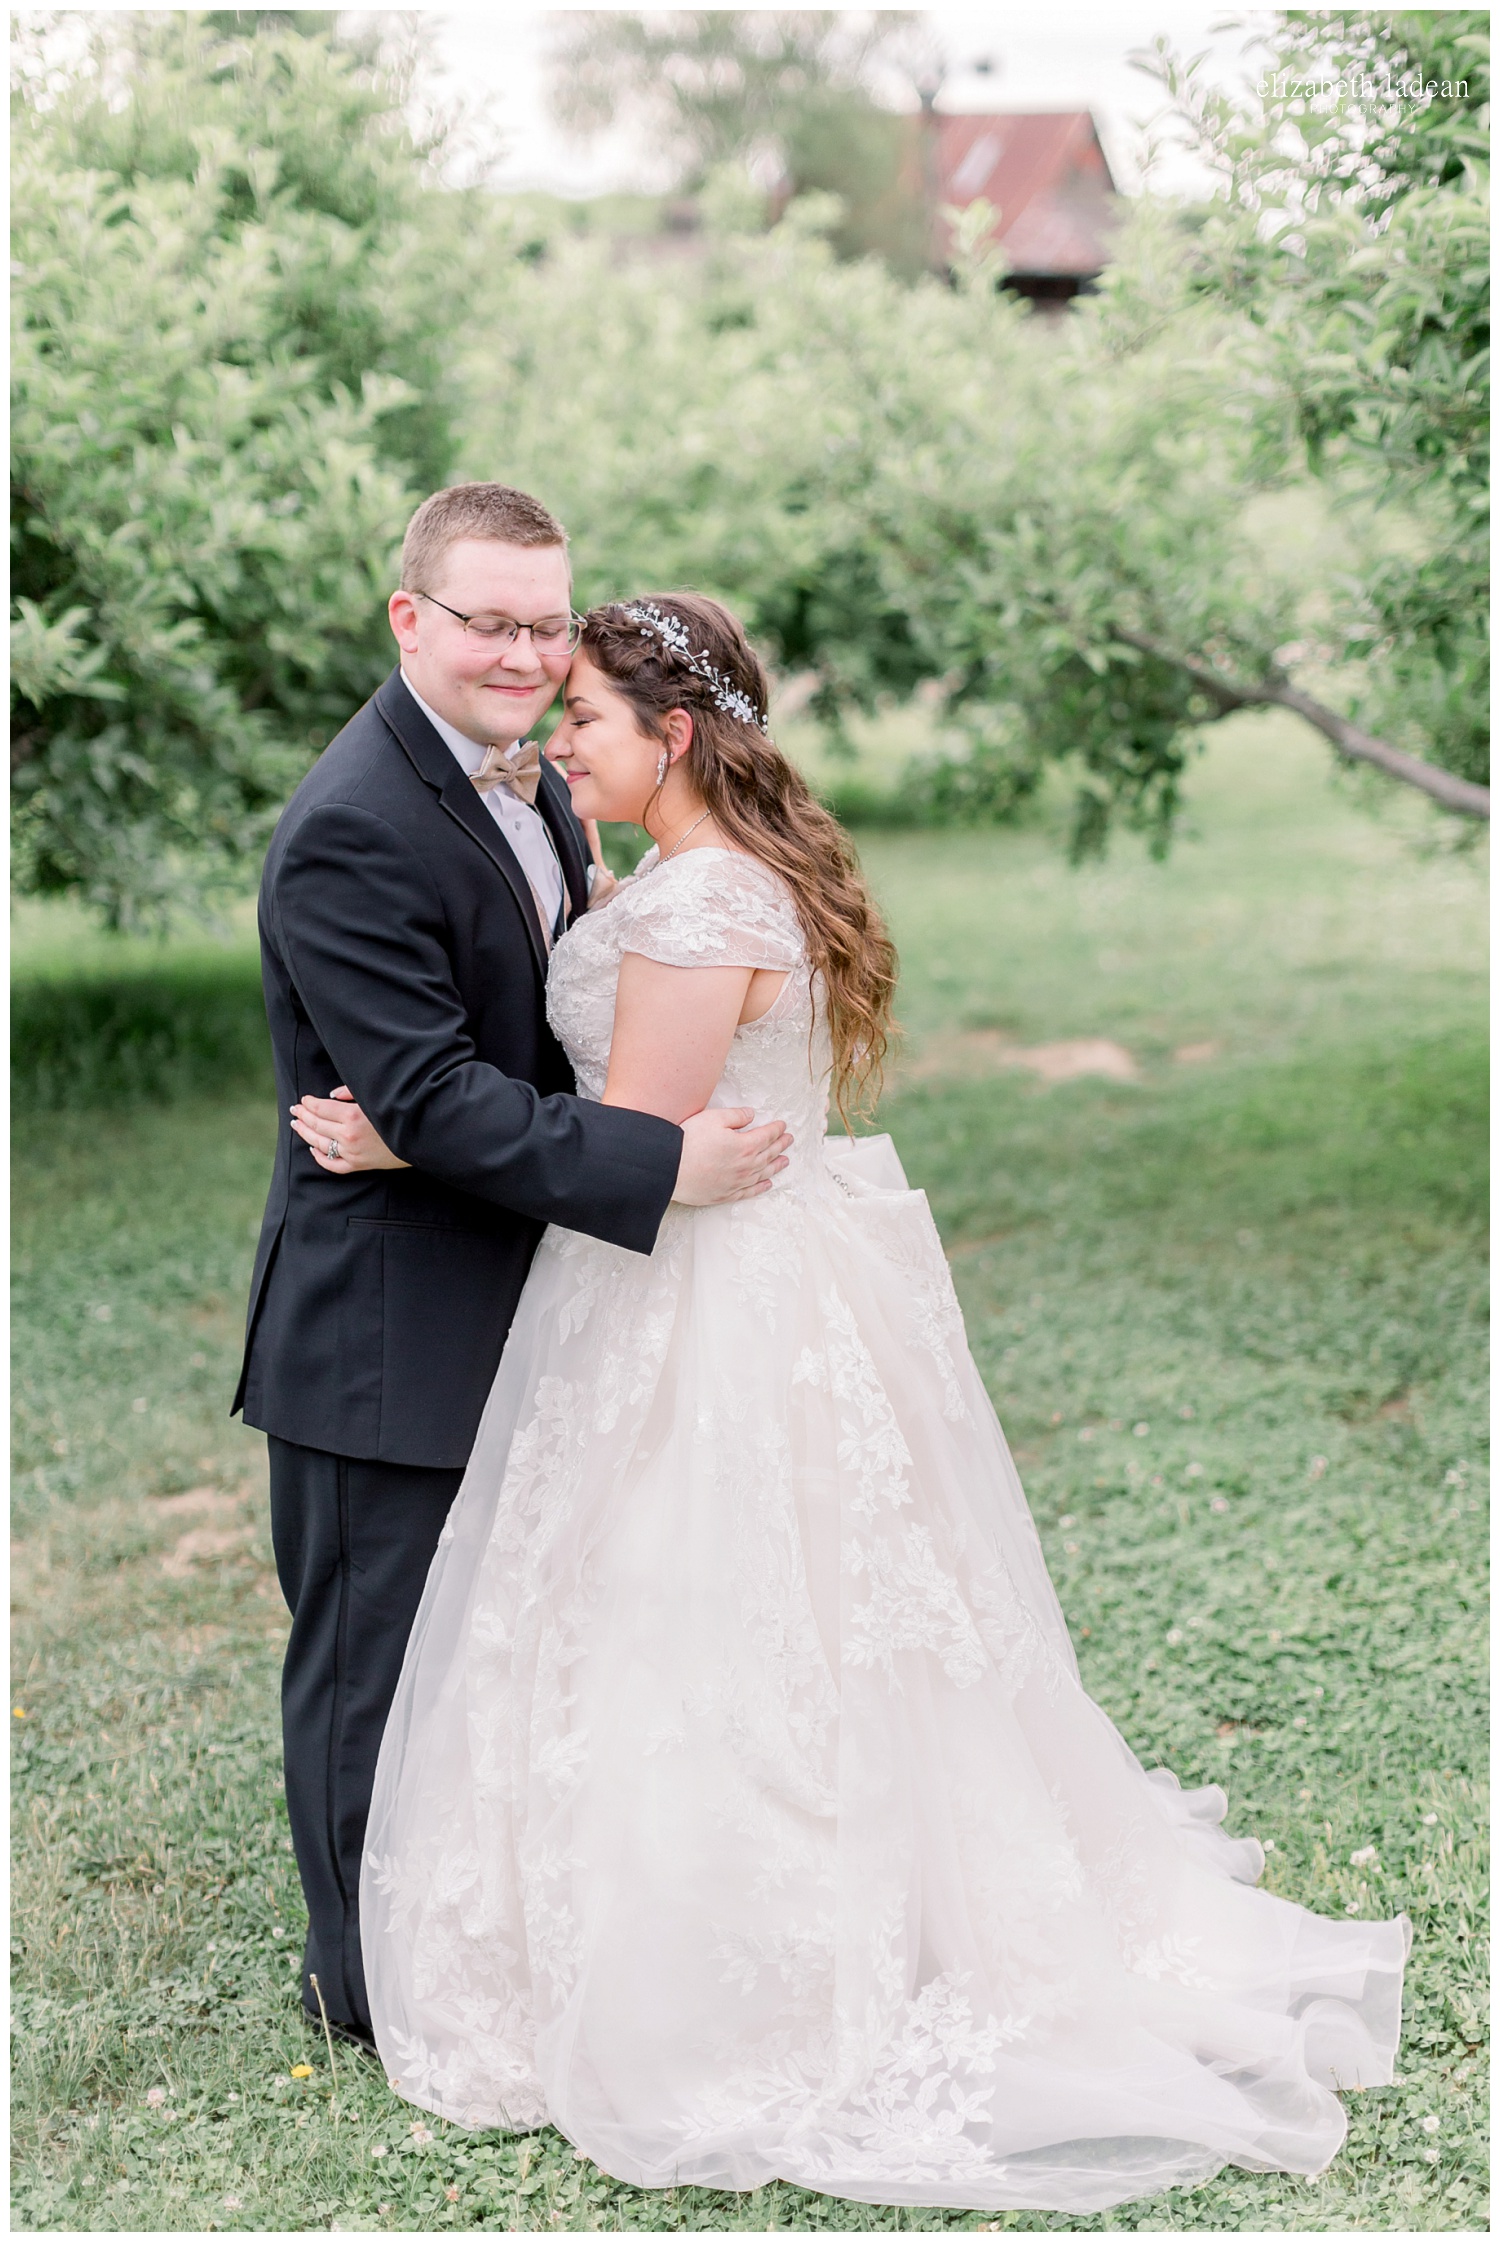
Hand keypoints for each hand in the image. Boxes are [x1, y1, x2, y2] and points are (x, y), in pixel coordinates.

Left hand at [290, 1086, 409, 1172]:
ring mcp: (352, 1153)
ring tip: (297, 1125)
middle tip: (295, 1109)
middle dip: (303, 1115)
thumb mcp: (376, 1096)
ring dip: (305, 1133)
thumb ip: (351, 1092)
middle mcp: (349, 1136)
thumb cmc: (398, 1113)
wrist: (420, 1138)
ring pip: (319, 1144)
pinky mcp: (358, 1165)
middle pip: (317, 1124)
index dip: (309, 1103)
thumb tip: (331, 1095)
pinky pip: (332, 1164)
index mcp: (352, 1116)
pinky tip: (313, 1149)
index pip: (320, 1108)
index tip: (304, 1099)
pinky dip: (319, 1157)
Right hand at [673, 1107, 791, 1205]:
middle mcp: (746, 1166)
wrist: (670, 1168)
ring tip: (785, 1161)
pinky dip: (761, 1188)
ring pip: (763, 1174)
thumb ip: (736, 1116)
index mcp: (745, 1145)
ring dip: (776, 1166)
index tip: (783, 1126)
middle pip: (769, 1154)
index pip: (767, 1135)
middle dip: (780, 1145)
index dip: (777, 1129)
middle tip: (789, 1140)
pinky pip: (749, 1192)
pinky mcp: (726, 1194)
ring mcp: (737, 1182)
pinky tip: (767, 1184)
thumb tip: (751, 1115)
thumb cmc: (689, 1141)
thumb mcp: (713, 1118)